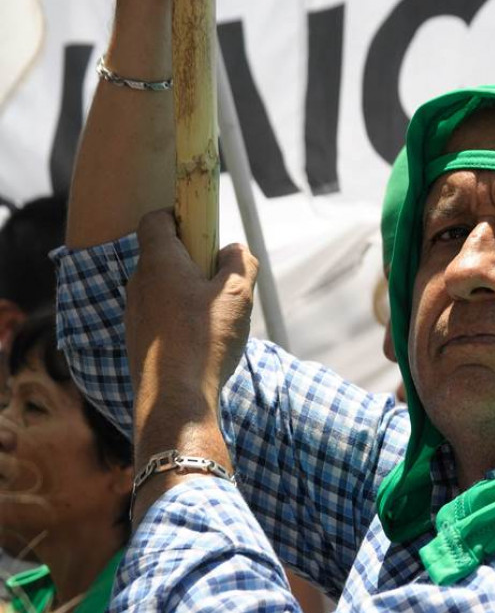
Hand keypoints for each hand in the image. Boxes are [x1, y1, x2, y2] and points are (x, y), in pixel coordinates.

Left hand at [126, 210, 257, 436]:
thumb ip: (240, 262)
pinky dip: (182, 317)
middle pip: (165, 254)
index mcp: (159, 261)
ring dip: (191, 291)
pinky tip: (205, 340)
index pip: (157, 219)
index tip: (205, 227)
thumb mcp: (239, 295)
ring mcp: (135, 312)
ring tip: (219, 317)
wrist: (176, 398)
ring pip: (165, 286)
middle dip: (195, 259)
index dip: (181, 214)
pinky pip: (162, 314)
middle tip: (224, 279)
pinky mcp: (139, 339)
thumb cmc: (206, 340)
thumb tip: (233, 250)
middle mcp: (139, 282)